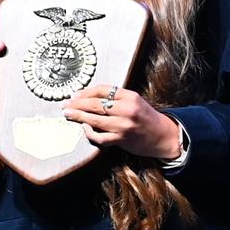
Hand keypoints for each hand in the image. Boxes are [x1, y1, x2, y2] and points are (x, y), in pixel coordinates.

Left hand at [64, 83, 181, 158]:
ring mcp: (123, 125)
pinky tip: (85, 129)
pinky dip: (90, 133)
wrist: (163, 136)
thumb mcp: (134, 101)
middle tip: (65, 104)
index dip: (85, 92)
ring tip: (68, 114)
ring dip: (78, 116)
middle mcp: (126, 109)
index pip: (102, 89)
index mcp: (129, 96)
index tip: (75, 94)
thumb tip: (89, 97)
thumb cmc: (146, 118)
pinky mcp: (121, 139)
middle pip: (95, 104)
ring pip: (94, 119)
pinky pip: (100, 137)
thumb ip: (116, 98)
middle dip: (77, 104)